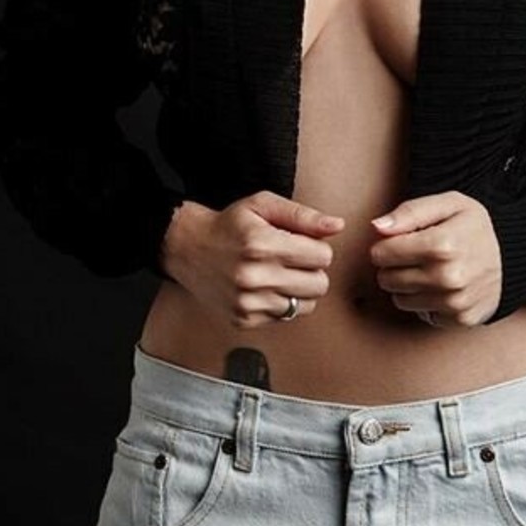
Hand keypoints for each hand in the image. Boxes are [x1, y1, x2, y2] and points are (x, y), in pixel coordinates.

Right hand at [160, 191, 344, 328]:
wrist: (188, 247)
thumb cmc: (229, 224)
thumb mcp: (264, 205)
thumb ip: (303, 215)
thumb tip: (337, 226)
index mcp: (262, 244)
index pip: (323, 257)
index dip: (317, 247)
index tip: (302, 243)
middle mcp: (254, 277)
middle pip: (319, 285)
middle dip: (312, 270)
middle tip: (293, 258)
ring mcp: (248, 302)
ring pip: (306, 305)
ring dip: (300, 289)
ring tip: (280, 273)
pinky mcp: (243, 319)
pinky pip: (285, 317)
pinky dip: (281, 302)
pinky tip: (266, 287)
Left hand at [368, 192, 502, 327]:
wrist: (516, 256)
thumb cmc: (477, 228)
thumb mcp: (449, 204)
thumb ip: (410, 212)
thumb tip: (378, 227)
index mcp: (441, 244)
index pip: (381, 253)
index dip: (386, 245)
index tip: (400, 240)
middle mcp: (447, 277)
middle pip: (386, 279)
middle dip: (393, 265)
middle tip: (414, 254)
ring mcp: (454, 301)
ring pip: (399, 299)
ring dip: (406, 285)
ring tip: (428, 269)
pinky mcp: (459, 318)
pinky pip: (421, 314)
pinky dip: (426, 301)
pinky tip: (441, 286)